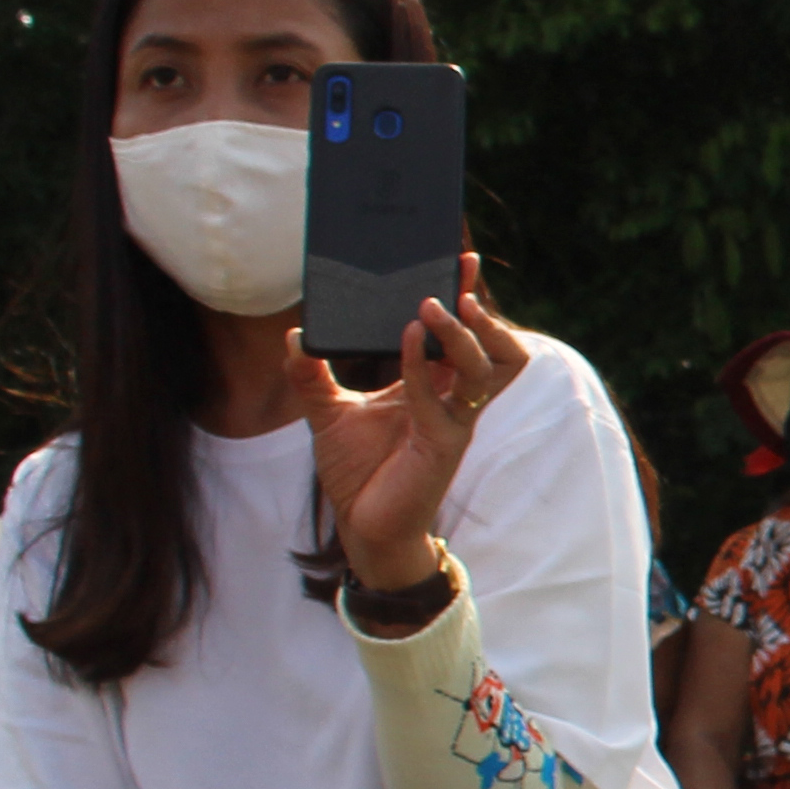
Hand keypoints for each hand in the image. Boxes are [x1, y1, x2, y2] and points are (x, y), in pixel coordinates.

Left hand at [299, 254, 535, 595]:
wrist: (361, 526)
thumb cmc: (358, 472)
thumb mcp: (327, 413)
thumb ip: (312, 375)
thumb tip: (295, 335)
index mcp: (433, 388)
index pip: (463, 337)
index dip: (468, 301)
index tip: (459, 262)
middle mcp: (452, 402)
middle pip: (494, 349)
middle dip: (482, 314)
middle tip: (457, 280)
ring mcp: (453, 423)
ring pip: (484, 370)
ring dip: (464, 336)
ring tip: (437, 306)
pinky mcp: (443, 447)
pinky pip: (441, 400)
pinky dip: (422, 365)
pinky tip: (405, 337)